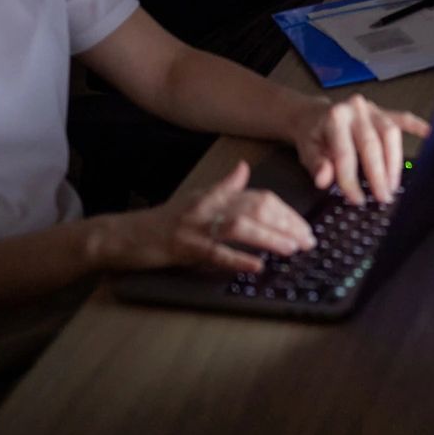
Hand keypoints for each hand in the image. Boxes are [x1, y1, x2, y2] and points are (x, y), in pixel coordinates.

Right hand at [97, 161, 315, 275]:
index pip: (260, 197)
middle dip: (287, 224)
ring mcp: (196, 226)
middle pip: (257, 208)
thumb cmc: (164, 219)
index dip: (286, 211)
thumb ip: (224, 186)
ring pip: (240, 227)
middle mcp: (209, 206)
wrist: (125, 235)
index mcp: (215, 194)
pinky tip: (257, 266)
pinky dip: (238, 259)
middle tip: (308, 240)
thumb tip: (244, 168)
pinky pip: (215, 253)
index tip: (305, 226)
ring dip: (270, 237)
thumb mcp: (197, 197)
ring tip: (292, 248)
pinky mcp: (183, 248)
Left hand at [286, 92, 432, 204]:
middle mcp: (355, 109)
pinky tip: (427, 133)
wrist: (314, 115)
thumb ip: (316, 164)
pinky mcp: (382, 111)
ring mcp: (372, 109)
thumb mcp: (306, 150)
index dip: (351, 180)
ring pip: (390, 134)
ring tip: (393, 183)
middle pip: (372, 144)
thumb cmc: (312, 135)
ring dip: (394, 161)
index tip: (357, 199)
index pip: (345, 154)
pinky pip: (401, 118)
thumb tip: (324, 179)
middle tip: (383, 196)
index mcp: (335, 118)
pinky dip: (415, 126)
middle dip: (379, 174)